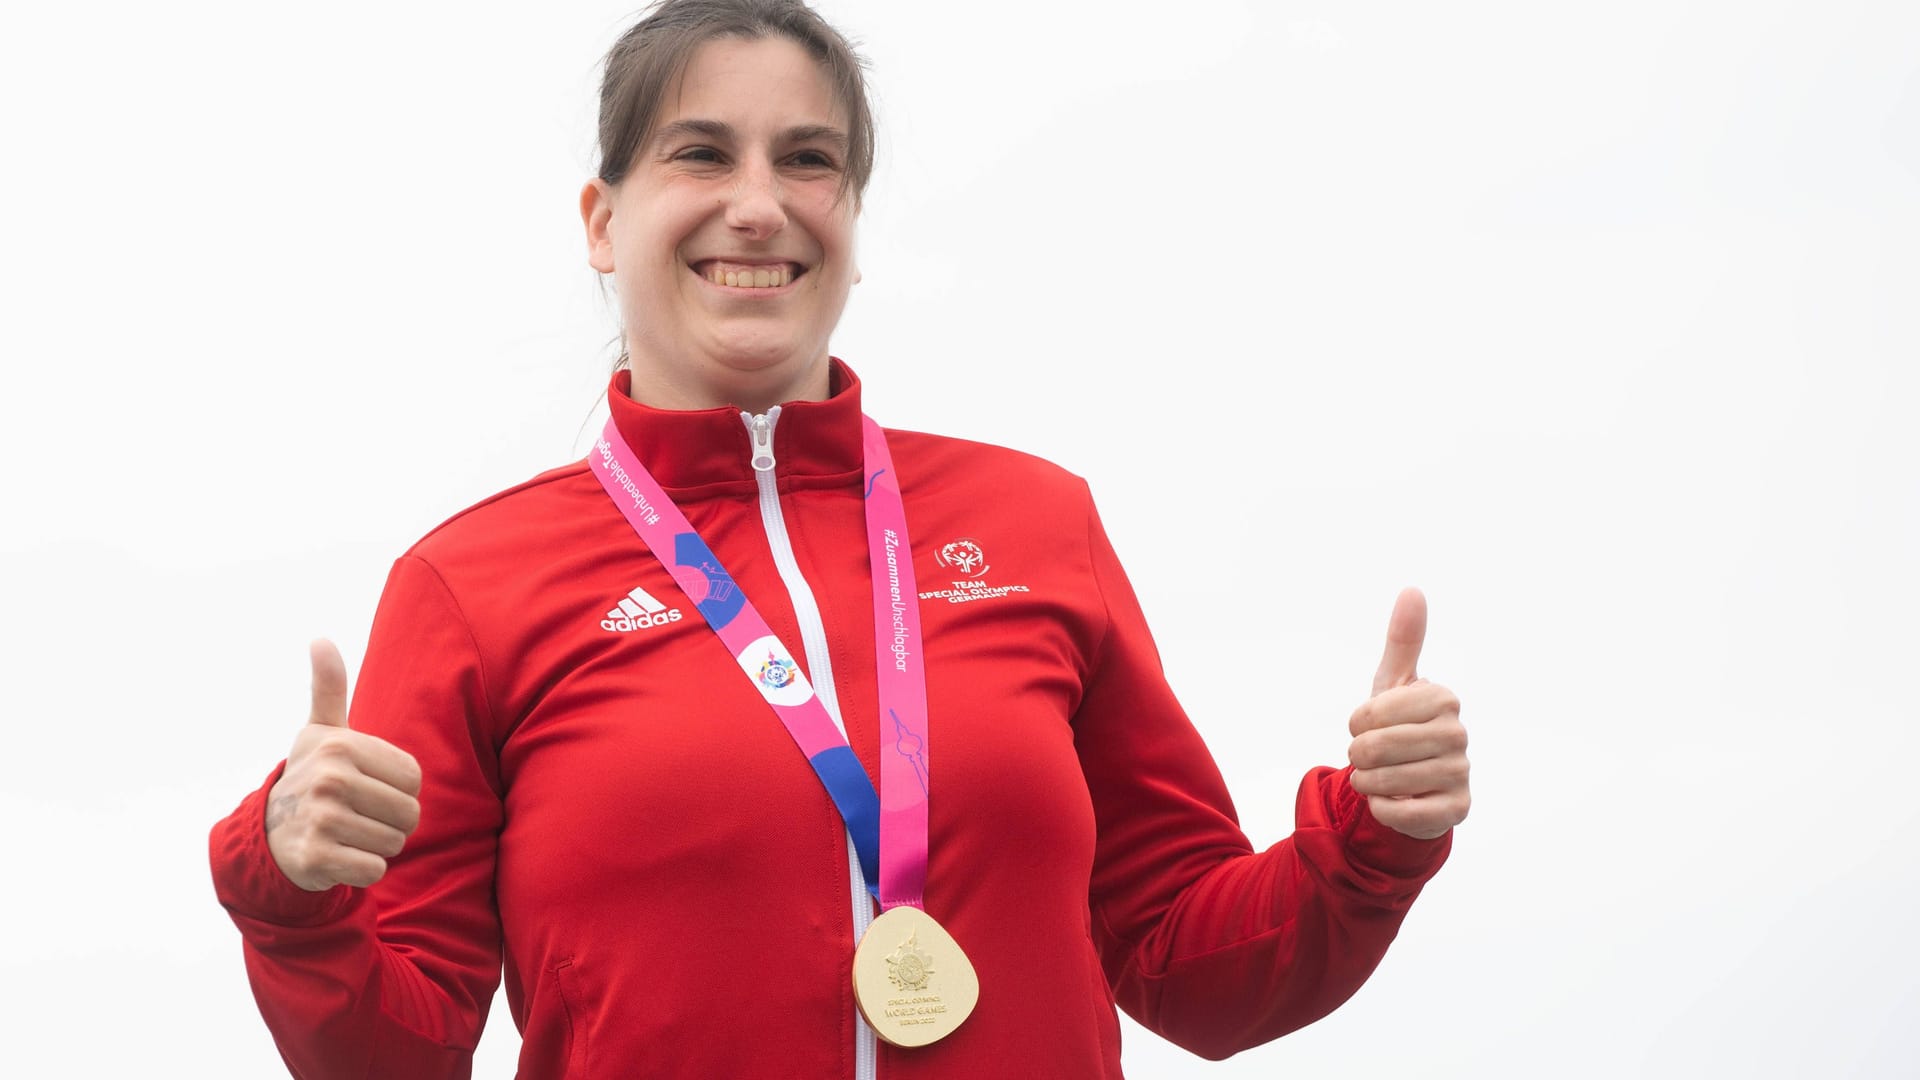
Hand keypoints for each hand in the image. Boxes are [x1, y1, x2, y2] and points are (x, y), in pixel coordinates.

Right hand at [264, 640, 423, 890]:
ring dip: (376, 845)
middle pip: (409, 813)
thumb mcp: (320, 730)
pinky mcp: (316, 857)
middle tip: (357, 815)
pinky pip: (374, 869)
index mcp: (340, 745)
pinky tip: (338, 856)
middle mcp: (329, 778)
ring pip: (394, 843)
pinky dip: (363, 869)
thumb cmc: (312, 775)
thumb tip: (319, 639)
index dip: (398, 790)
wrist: (268, 834)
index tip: (365, 786)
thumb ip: (328, 686)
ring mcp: (320, 818)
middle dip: (391, 822)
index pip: (414, 779)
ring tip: (346, 833)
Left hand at [1346, 588, 1469, 839]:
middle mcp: (1458, 733)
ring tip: (1379, 777)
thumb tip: (1413, 590)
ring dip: (1368, 783)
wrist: (1416, 783)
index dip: (1357, 725)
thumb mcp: (1396, 683)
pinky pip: (1401, 812)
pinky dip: (1384, 809)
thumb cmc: (1401, 726)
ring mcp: (1460, 772)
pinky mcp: (1457, 809)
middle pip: (1374, 748)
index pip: (1369, 714)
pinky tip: (1393, 800)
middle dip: (1358, 757)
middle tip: (1369, 757)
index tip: (1368, 726)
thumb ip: (1403, 640)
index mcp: (1442, 698)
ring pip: (1384, 781)